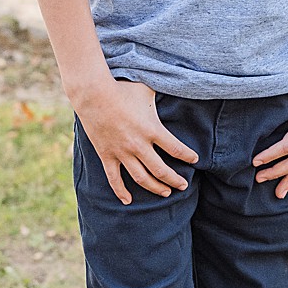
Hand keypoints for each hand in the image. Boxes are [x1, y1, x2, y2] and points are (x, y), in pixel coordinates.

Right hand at [72, 78, 196, 204]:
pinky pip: (114, 179)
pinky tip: (128, 201)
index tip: (194, 160)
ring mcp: (122, 153)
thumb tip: (174, 86)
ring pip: (142, 178)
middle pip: (161, 170)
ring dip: (155, 188)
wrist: (93, 94)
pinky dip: (121, 192)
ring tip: (165, 193)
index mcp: (152, 129)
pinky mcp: (107, 155)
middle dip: (175, 180)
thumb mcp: (147, 90)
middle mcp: (139, 145)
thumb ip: (161, 94)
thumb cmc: (122, 89)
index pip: (176, 149)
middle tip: (182, 185)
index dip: (188, 156)